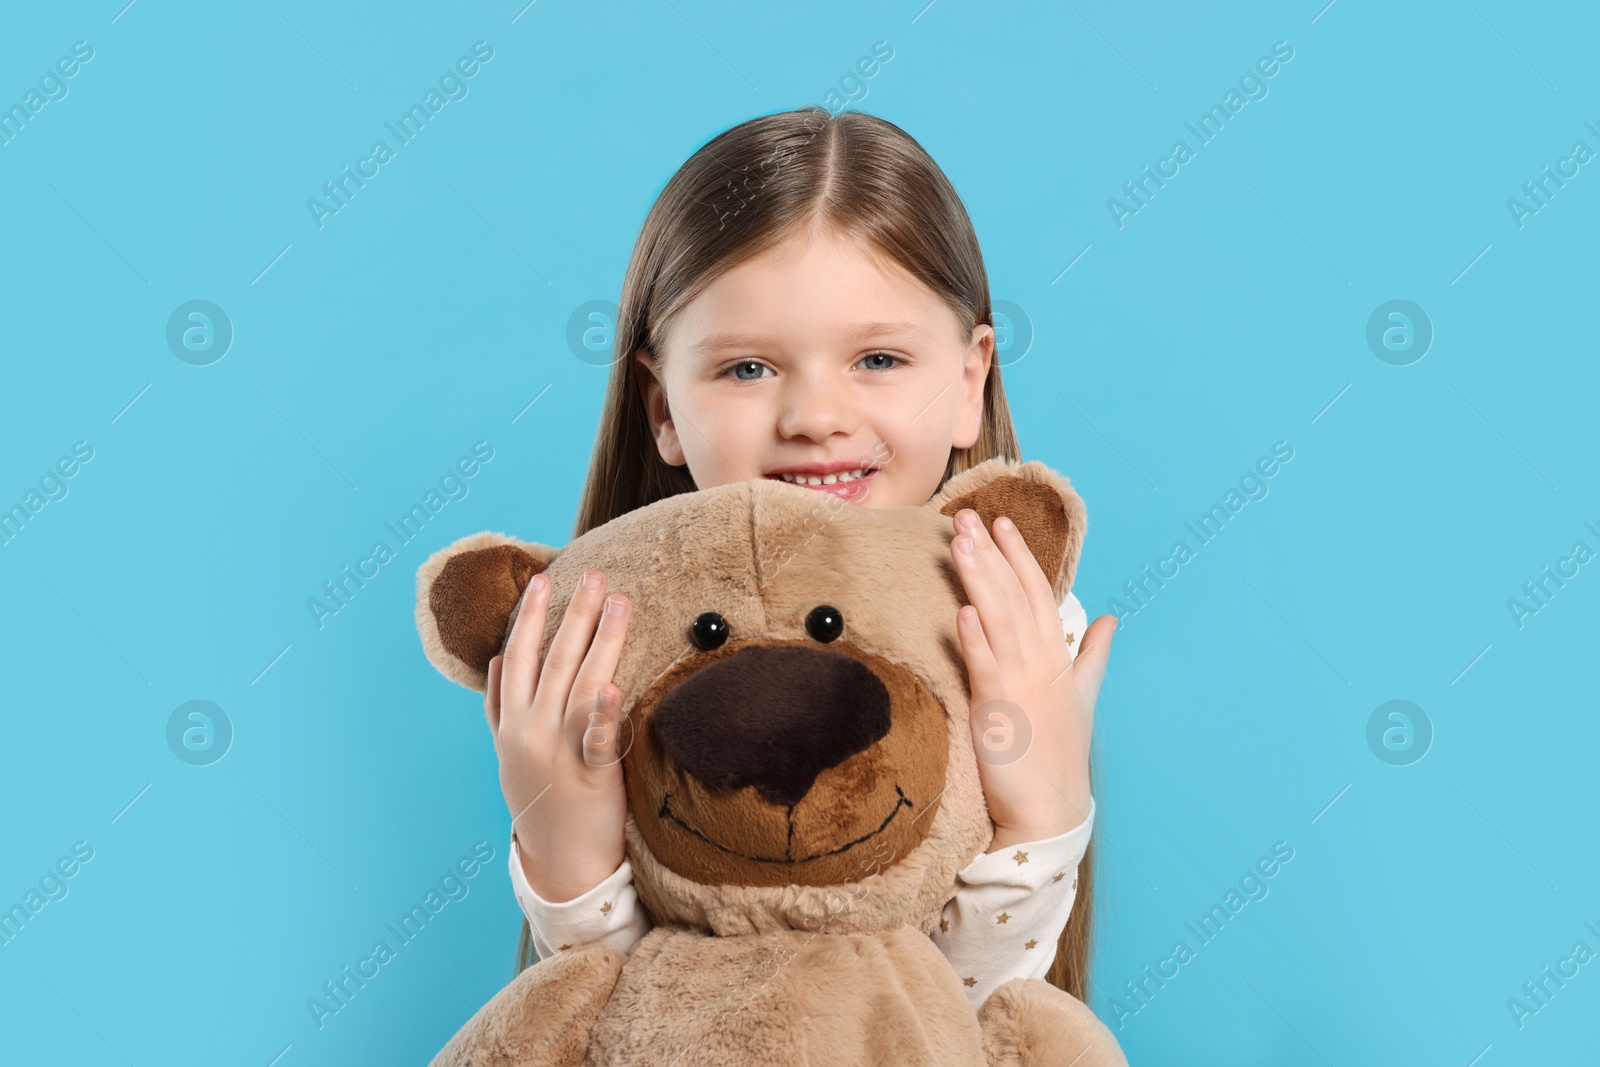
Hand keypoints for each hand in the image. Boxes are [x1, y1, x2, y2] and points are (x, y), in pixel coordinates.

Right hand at [485, 567, 630, 901]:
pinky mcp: (591, 777)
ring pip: (579, 685)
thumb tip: (495, 659)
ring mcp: (558, 754)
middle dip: (574, 613)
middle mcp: (531, 732)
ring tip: (619, 602)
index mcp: (512, 723)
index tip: (543, 579)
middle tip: (594, 574)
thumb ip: (500, 706)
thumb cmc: (540, 799)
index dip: (530, 616)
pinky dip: (602, 714)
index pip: (518, 656)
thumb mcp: (507, 752)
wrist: (559, 863)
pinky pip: (596, 741)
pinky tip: (612, 687)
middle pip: (554, 661)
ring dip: (600, 640)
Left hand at [948, 508, 1115, 852]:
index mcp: (1058, 656)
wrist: (1052, 810)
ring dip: (979, 580)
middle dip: (990, 554)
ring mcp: (1021, 684)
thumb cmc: (1059, 753)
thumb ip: (1093, 654)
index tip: (1000, 522)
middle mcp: (1041, 663)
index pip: (1037, 593)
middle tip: (966, 515)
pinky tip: (961, 610)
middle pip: (1013, 596)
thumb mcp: (1081, 695)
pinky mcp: (998, 711)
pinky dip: (974, 639)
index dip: (1018, 556)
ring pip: (998, 620)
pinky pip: (985, 667)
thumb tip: (1111, 619)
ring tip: (961, 544)